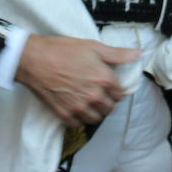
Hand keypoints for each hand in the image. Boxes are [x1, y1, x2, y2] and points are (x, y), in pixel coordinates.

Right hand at [15, 35, 140, 124]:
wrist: (33, 59)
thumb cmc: (62, 50)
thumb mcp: (93, 47)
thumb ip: (117, 54)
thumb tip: (138, 54)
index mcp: (104, 80)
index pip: (120, 94)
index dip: (116, 89)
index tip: (109, 85)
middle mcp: (94, 96)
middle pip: (110, 108)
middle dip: (107, 101)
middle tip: (99, 93)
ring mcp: (79, 107)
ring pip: (96, 118)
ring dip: (95, 112)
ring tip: (89, 103)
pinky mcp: (64, 114)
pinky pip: (78, 124)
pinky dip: (79, 119)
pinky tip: (77, 109)